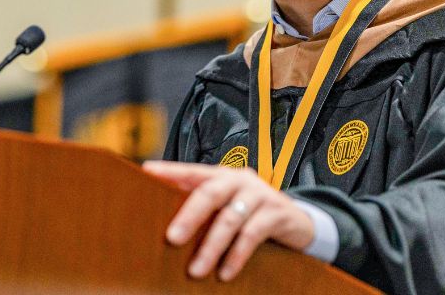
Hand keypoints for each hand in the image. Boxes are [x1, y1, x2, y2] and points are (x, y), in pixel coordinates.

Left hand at [142, 160, 313, 280]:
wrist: (296, 222)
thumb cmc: (251, 214)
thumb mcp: (228, 206)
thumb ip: (204, 208)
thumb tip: (165, 226)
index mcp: (222, 175)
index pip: (193, 171)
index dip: (171, 170)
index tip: (147, 172)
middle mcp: (240, 180)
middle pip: (211, 192)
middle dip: (190, 215)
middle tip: (172, 238)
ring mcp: (260, 194)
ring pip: (230, 218)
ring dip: (211, 247)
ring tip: (196, 271)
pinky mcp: (277, 212)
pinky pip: (253, 234)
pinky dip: (237, 255)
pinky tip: (225, 273)